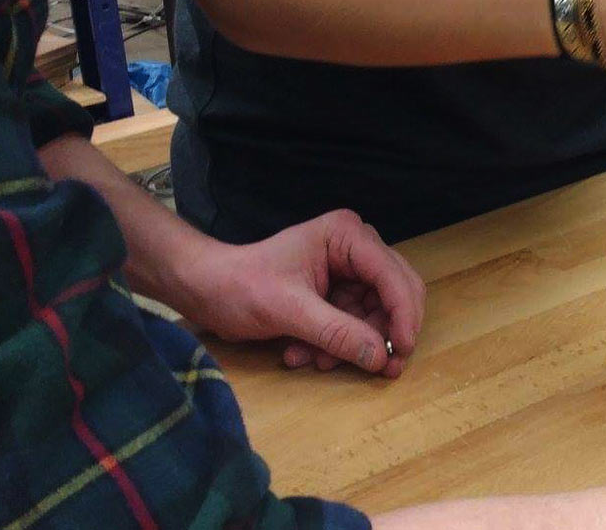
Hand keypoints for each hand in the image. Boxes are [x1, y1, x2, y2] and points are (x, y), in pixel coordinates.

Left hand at [175, 209, 424, 376]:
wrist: (202, 290)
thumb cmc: (239, 288)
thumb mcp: (288, 311)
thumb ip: (337, 333)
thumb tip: (380, 357)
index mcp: (347, 236)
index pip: (392, 275)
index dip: (403, 315)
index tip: (400, 352)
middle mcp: (355, 248)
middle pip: (394, 292)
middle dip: (383, 333)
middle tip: (383, 369)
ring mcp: (347, 270)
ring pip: (375, 313)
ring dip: (350, 344)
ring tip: (315, 362)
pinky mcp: (336, 292)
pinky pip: (353, 323)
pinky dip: (334, 344)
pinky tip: (304, 355)